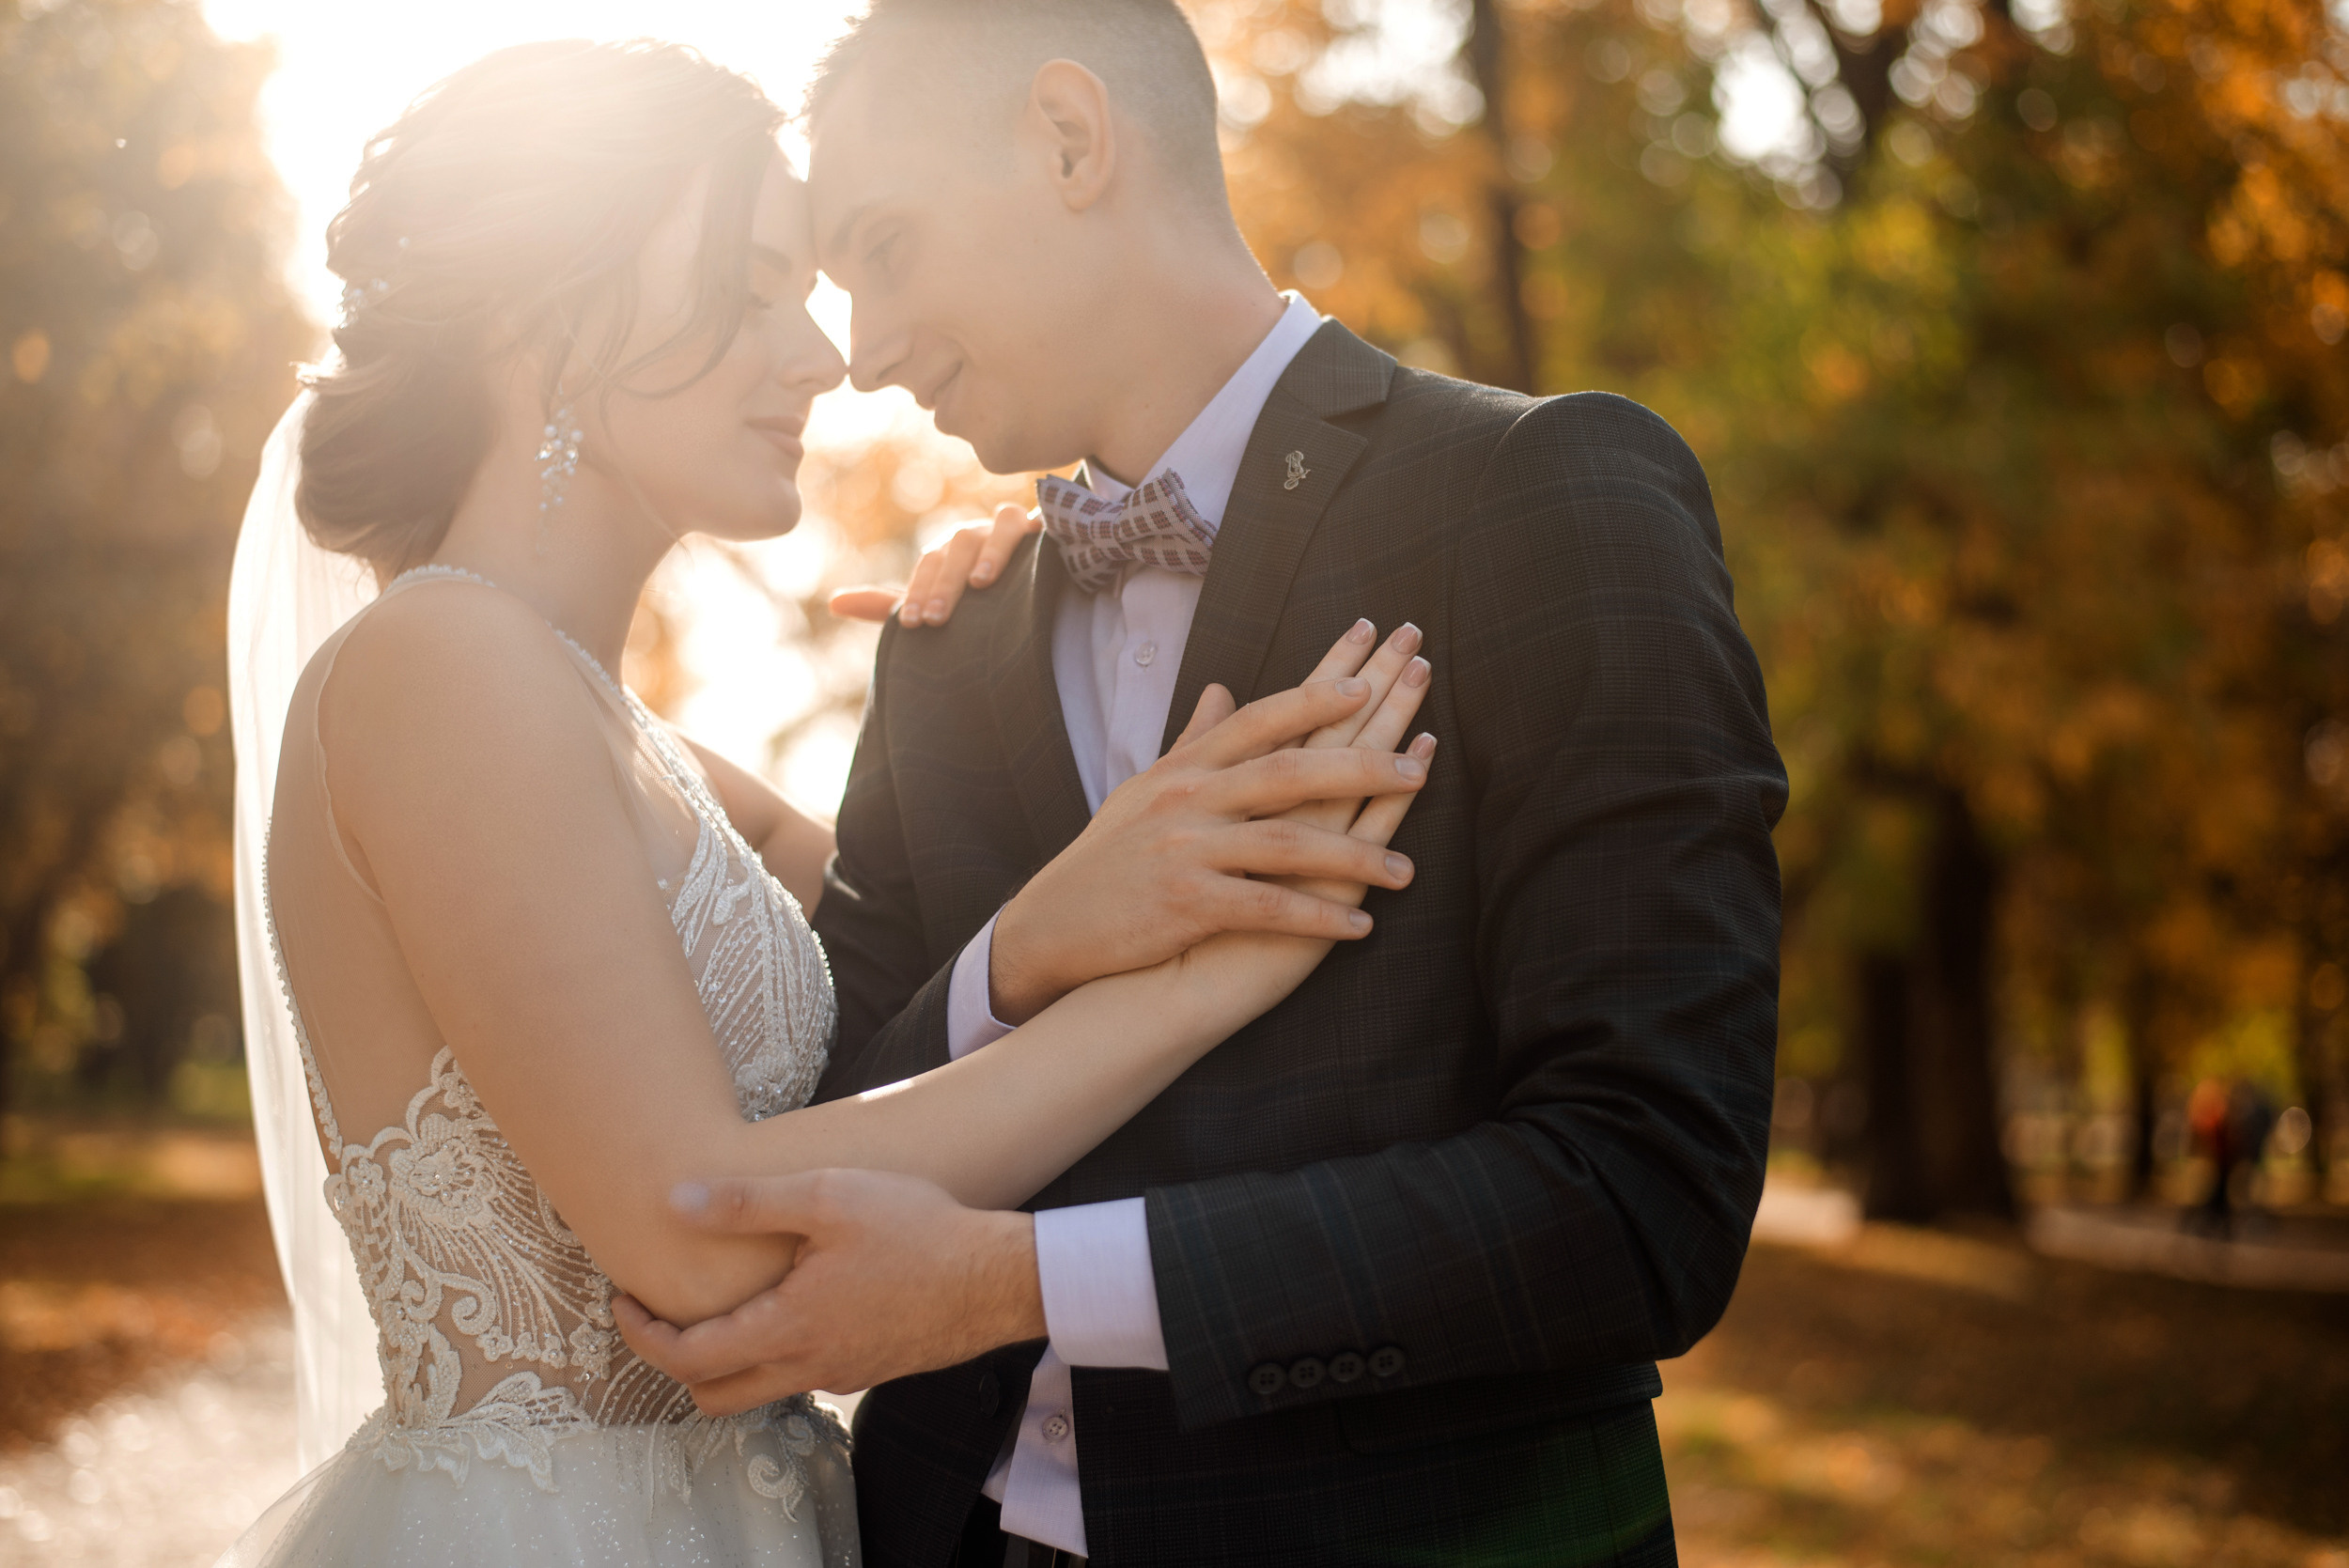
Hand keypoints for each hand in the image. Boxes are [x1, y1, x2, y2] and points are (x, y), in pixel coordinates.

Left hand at [611, 1169, 1042, 1415]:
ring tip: (727, 1299)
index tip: (624, 1300)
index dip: (641, 1333)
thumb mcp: (830, 1196)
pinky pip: (803, 1372)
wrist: (999, 1277)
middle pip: (714, 1394)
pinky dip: (777, 1349)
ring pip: (760, 1387)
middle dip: (675, 1359)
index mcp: (787, 1329)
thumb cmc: (919, 1231)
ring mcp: (841, 1374)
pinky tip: (796, 1299)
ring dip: (728, 1357)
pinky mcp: (870, 1369)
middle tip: (663, 1312)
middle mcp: (808, 1366)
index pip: (687, 1357)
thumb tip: (674, 1200)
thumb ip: (748, 1201)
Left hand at [826, 504, 1039, 626]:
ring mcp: (1006, 532)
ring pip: (986, 532)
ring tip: (980, 585)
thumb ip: (889, 606)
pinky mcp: (1039, 531)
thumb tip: (833, 602)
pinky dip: (1019, 533)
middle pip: (953, 551)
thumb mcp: (936, 608)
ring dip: (984, 555)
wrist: (1043, 597)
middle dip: (942, 585)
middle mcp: (975, 539)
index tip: (910, 625)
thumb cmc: (983, 608)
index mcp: (949, 556)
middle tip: (934, 619)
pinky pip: (1024, 521)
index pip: (927, 569)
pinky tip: (1022, 556)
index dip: (916, 593)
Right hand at [987, 620, 1432, 1023]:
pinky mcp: (1185, 905)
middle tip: (1420, 766)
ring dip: (1354, 857)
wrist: (1052, 925)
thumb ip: (1196, 739)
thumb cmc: (1109, 856)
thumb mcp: (1145, 787)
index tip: (1369, 681)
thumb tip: (1227, 688)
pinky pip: (1266, 909)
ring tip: (1408, 871)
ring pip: (1287, 843)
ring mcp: (1186, 851)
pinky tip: (1362, 927)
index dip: (1314, 698)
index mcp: (1185, 768)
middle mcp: (1187, 800)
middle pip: (1288, 771)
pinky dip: (1318, 918)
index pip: (1260, 719)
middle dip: (1360, 766)